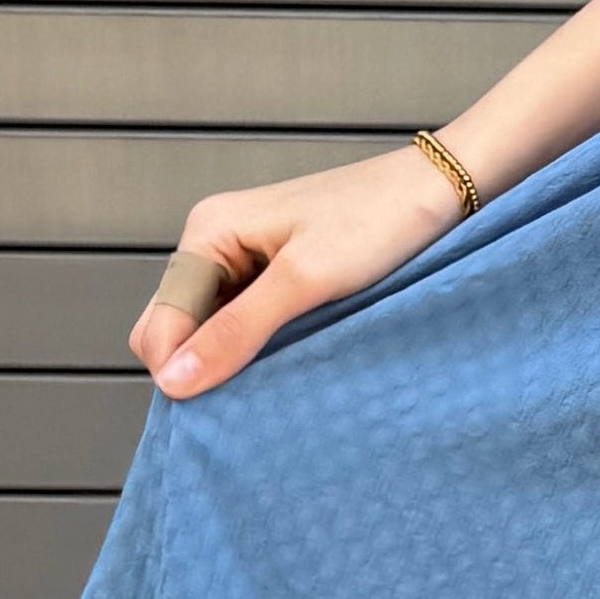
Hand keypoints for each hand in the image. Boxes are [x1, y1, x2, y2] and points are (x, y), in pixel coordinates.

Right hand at [128, 139, 475, 398]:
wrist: (441, 189)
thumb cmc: (381, 219)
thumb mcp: (306, 281)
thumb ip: (237, 331)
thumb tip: (174, 381)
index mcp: (208, 233)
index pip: (158, 325)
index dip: (180, 371)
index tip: (221, 409)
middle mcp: (218, 244)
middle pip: (178, 330)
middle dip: (203, 366)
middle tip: (258, 392)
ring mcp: (247, 260)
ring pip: (214, 331)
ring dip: (236, 360)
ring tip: (284, 375)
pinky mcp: (279, 276)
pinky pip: (249, 325)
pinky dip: (263, 348)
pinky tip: (296, 358)